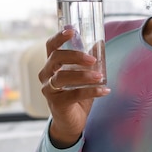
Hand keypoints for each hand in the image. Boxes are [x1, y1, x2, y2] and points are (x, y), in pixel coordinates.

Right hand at [39, 29, 110, 147]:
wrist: (71, 121)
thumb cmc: (76, 93)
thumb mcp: (83, 74)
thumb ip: (88, 60)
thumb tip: (98, 42)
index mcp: (52, 65)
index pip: (51, 46)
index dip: (59, 36)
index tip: (72, 30)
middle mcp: (46, 75)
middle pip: (56, 58)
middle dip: (75, 56)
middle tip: (93, 59)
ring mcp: (49, 90)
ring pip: (62, 77)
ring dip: (84, 75)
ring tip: (101, 77)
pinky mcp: (56, 104)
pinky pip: (74, 95)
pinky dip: (91, 92)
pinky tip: (105, 90)